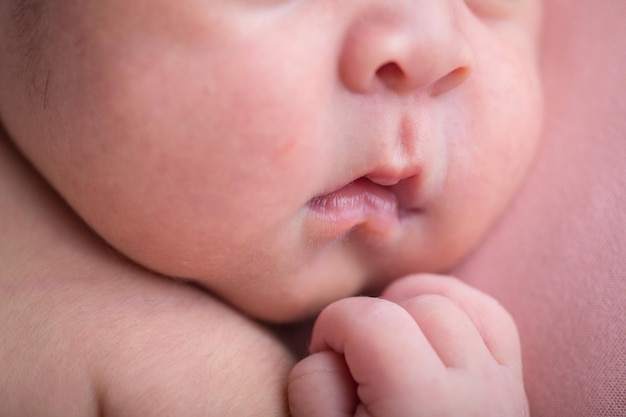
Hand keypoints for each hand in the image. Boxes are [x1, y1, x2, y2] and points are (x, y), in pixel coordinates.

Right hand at [288, 274, 528, 416]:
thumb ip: (315, 390)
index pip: (374, 320)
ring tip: (387, 339)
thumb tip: (331, 348)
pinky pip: (491, 318)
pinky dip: (454, 308)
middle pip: (418, 304)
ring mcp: (502, 388)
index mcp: (424, 409)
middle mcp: (475, 393)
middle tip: (352, 357)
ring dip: (411, 306)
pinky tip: (425, 329)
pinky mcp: (512, 387)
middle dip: (371, 316)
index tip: (323, 353)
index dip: (334, 325)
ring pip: (457, 301)